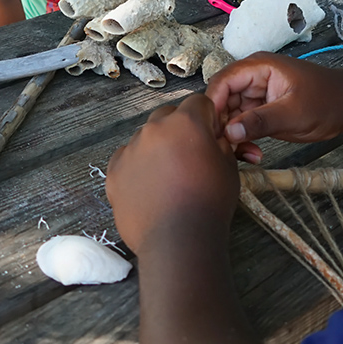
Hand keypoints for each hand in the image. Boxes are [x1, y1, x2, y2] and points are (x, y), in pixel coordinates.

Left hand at [106, 95, 239, 254]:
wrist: (178, 241)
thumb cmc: (209, 203)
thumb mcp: (229, 167)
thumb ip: (220, 143)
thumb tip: (213, 136)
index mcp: (186, 122)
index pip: (198, 102)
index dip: (207, 118)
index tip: (210, 136)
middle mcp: (154, 128)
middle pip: (168, 116)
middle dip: (180, 129)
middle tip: (189, 156)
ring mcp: (131, 148)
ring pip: (146, 136)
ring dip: (157, 147)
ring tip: (168, 176)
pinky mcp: (114, 169)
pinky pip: (127, 157)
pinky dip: (137, 165)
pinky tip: (149, 185)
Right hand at [205, 52, 342, 156]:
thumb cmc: (326, 102)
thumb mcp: (293, 114)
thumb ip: (260, 121)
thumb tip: (228, 131)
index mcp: (258, 67)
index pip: (222, 82)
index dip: (213, 106)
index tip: (213, 132)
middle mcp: (252, 78)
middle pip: (221, 100)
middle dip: (223, 125)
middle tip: (228, 150)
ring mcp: (255, 94)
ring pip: (229, 115)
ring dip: (233, 136)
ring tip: (247, 155)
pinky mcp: (259, 109)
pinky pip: (241, 124)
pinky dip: (244, 140)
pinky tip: (254, 154)